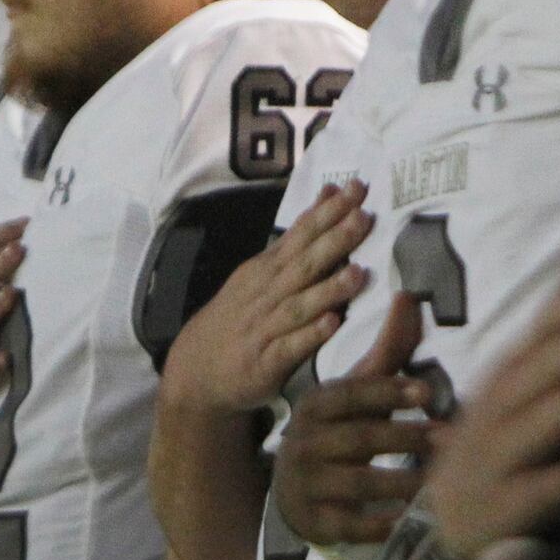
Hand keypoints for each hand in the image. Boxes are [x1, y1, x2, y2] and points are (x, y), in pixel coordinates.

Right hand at [158, 180, 374, 417]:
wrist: (196, 370)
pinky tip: (332, 325)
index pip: (300, 234)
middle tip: (362, 216)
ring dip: (328, 289)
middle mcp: (266, 294)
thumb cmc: (239, 318)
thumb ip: (297, 239)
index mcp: (267, 270)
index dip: (328, 211)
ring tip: (358, 273)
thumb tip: (328, 195)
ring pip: (299, 305)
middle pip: (303, 263)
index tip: (357, 188)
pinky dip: (310, 335)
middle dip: (333, 240)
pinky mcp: (265, 364)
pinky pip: (290, 348)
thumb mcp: (260, 274)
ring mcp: (265, 328)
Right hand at [272, 294, 432, 546]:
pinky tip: (407, 521)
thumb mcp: (357, 393)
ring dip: (401, 482)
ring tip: (439, 483)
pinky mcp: (315, 521)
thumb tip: (408, 294)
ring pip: (357, 482)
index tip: (428, 394)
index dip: (389, 392)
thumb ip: (387, 351)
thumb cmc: (340, 432)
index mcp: (316, 406)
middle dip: (406, 438)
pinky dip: (378, 524)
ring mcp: (306, 484)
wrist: (294, 491)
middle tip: (450, 440)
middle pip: (359, 438)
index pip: (352, 394)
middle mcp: (305, 442)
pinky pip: (349, 524)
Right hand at [424, 271, 559, 555]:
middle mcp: (488, 423)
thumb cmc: (491, 459)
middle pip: (526, 381)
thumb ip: (545, 354)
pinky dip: (559, 480)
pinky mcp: (499, 513)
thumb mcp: (509, 404)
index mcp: (496, 392)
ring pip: (524, 433)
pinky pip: (530, 496)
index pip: (530, 342)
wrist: (443, 537)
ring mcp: (490, 467)